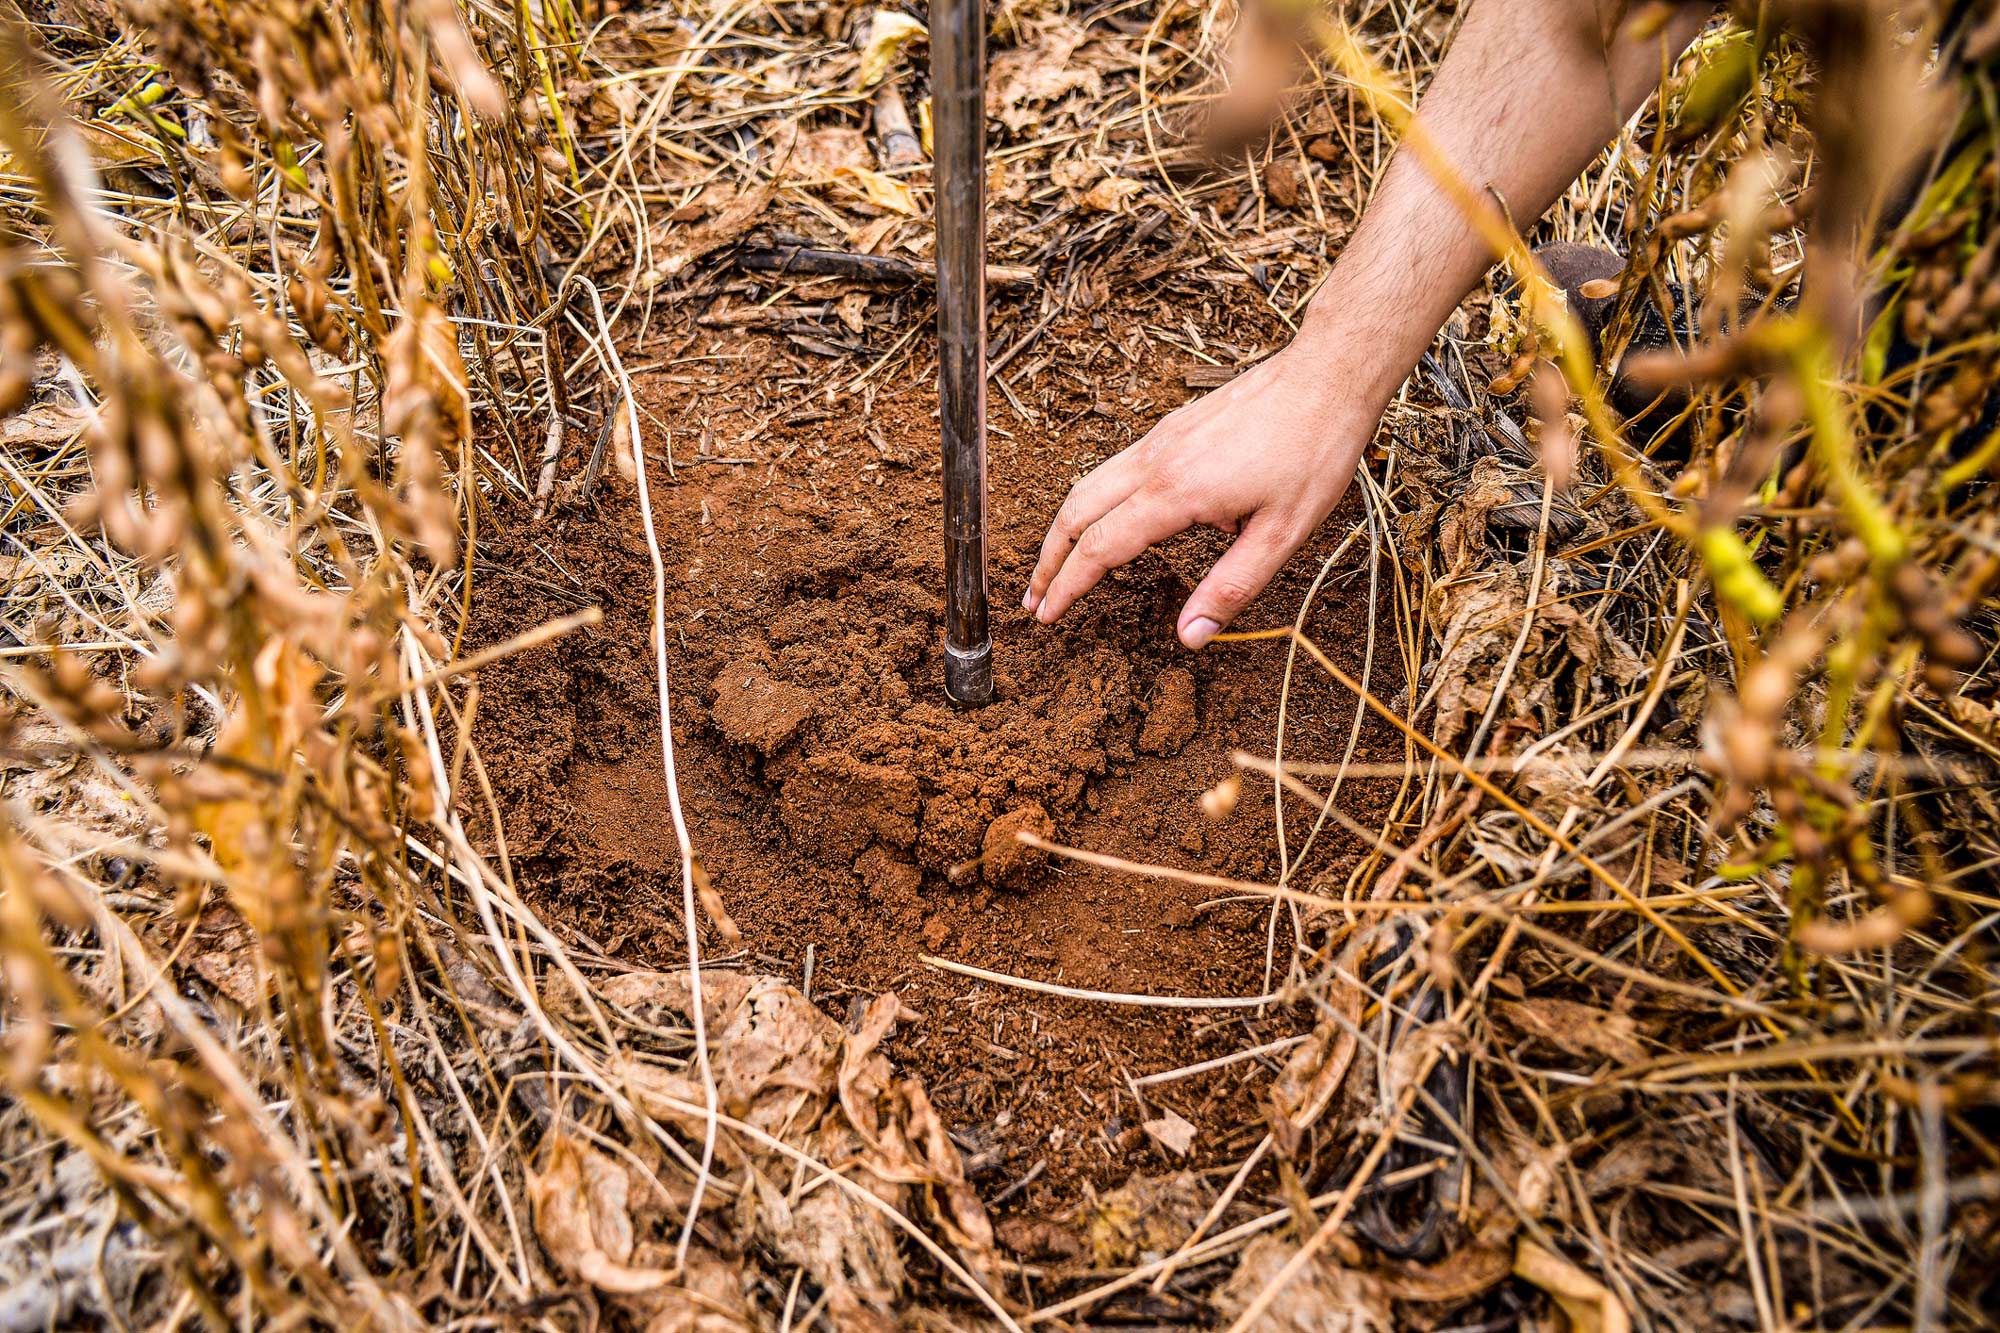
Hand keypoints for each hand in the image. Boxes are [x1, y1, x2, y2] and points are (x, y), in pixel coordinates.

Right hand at [1023, 339, 1377, 648]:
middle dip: (1048, 560)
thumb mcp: (1283, 534)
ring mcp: (1159, 440)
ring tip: (1055, 564)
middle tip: (1033, 600)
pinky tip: (1108, 522)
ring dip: (1064, 528)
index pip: (1101, 548)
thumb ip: (1231, 587)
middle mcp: (1155, 462)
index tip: (1046, 616)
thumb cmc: (1313, 451)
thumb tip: (1190, 638)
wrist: (1326, 375)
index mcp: (1177, 493)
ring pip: (1088, 485)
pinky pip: (1114, 468)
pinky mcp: (1171, 427)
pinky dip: (1091, 500)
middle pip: (1076, 513)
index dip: (1068, 586)